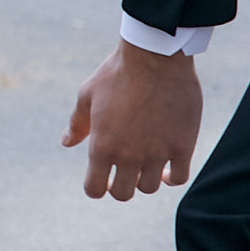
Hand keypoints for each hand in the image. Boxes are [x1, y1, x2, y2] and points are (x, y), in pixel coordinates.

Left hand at [63, 40, 202, 199]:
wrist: (155, 56)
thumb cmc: (117, 72)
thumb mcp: (88, 94)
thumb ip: (77, 124)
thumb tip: (67, 142)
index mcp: (102, 146)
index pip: (94, 189)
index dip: (96, 186)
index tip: (101, 177)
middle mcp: (129, 156)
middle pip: (123, 193)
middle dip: (120, 185)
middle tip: (123, 170)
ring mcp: (157, 153)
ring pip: (150, 188)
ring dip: (145, 178)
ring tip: (144, 162)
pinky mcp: (183, 146)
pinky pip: (179, 177)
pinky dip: (172, 177)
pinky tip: (166, 166)